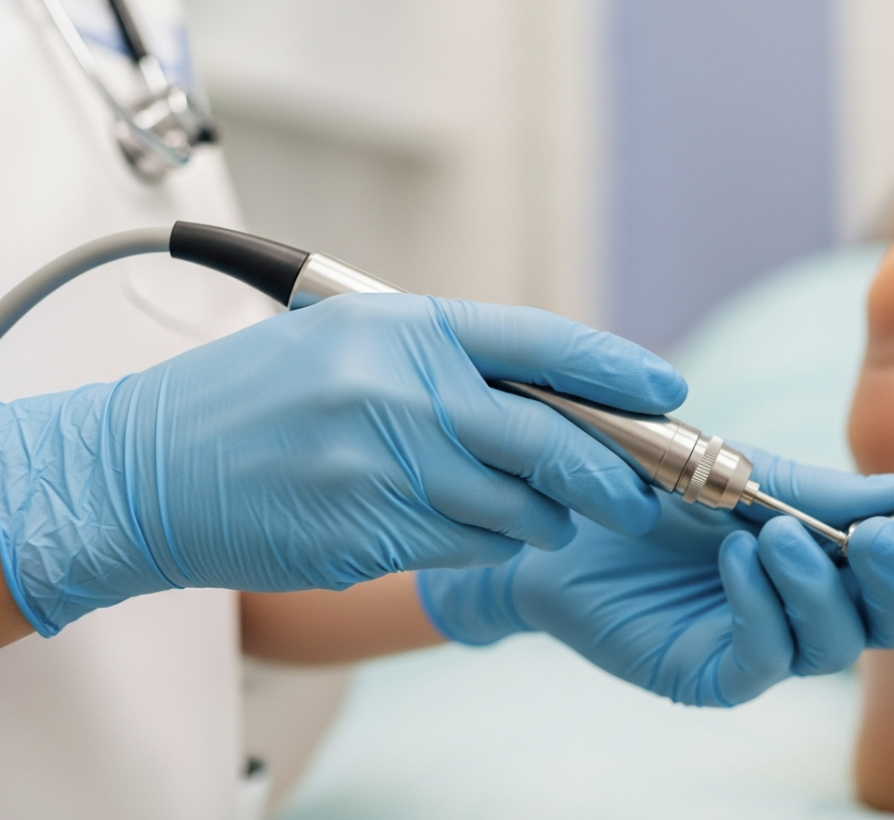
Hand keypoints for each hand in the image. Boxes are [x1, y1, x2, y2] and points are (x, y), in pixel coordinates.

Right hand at [0, 294, 685, 635]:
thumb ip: (443, 360)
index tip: (666, 390)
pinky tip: (464, 529)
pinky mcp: (372, 535)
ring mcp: (386, 469)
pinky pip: (471, 549)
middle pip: (552, 440)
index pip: (539, 343)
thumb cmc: (250, 400)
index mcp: (401, 328)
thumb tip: (550, 390)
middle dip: (613, 474)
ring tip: (531, 511)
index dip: (616, 370)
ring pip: (520, 510)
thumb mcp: (347, 343)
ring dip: (543, 519)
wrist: (146, 468)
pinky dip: (488, 545)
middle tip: (638, 492)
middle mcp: (401, 393)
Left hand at [418, 446, 893, 705]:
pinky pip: (764, 659)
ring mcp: (763, 644)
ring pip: (834, 644)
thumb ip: (816, 489)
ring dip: (819, 586)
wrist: (563, 514)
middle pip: (890, 621)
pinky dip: (761, 608)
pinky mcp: (714, 673)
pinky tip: (737, 560)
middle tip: (878, 535)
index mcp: (828, 553)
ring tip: (777, 534)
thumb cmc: (655, 489)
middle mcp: (807, 607)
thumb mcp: (740, 473)